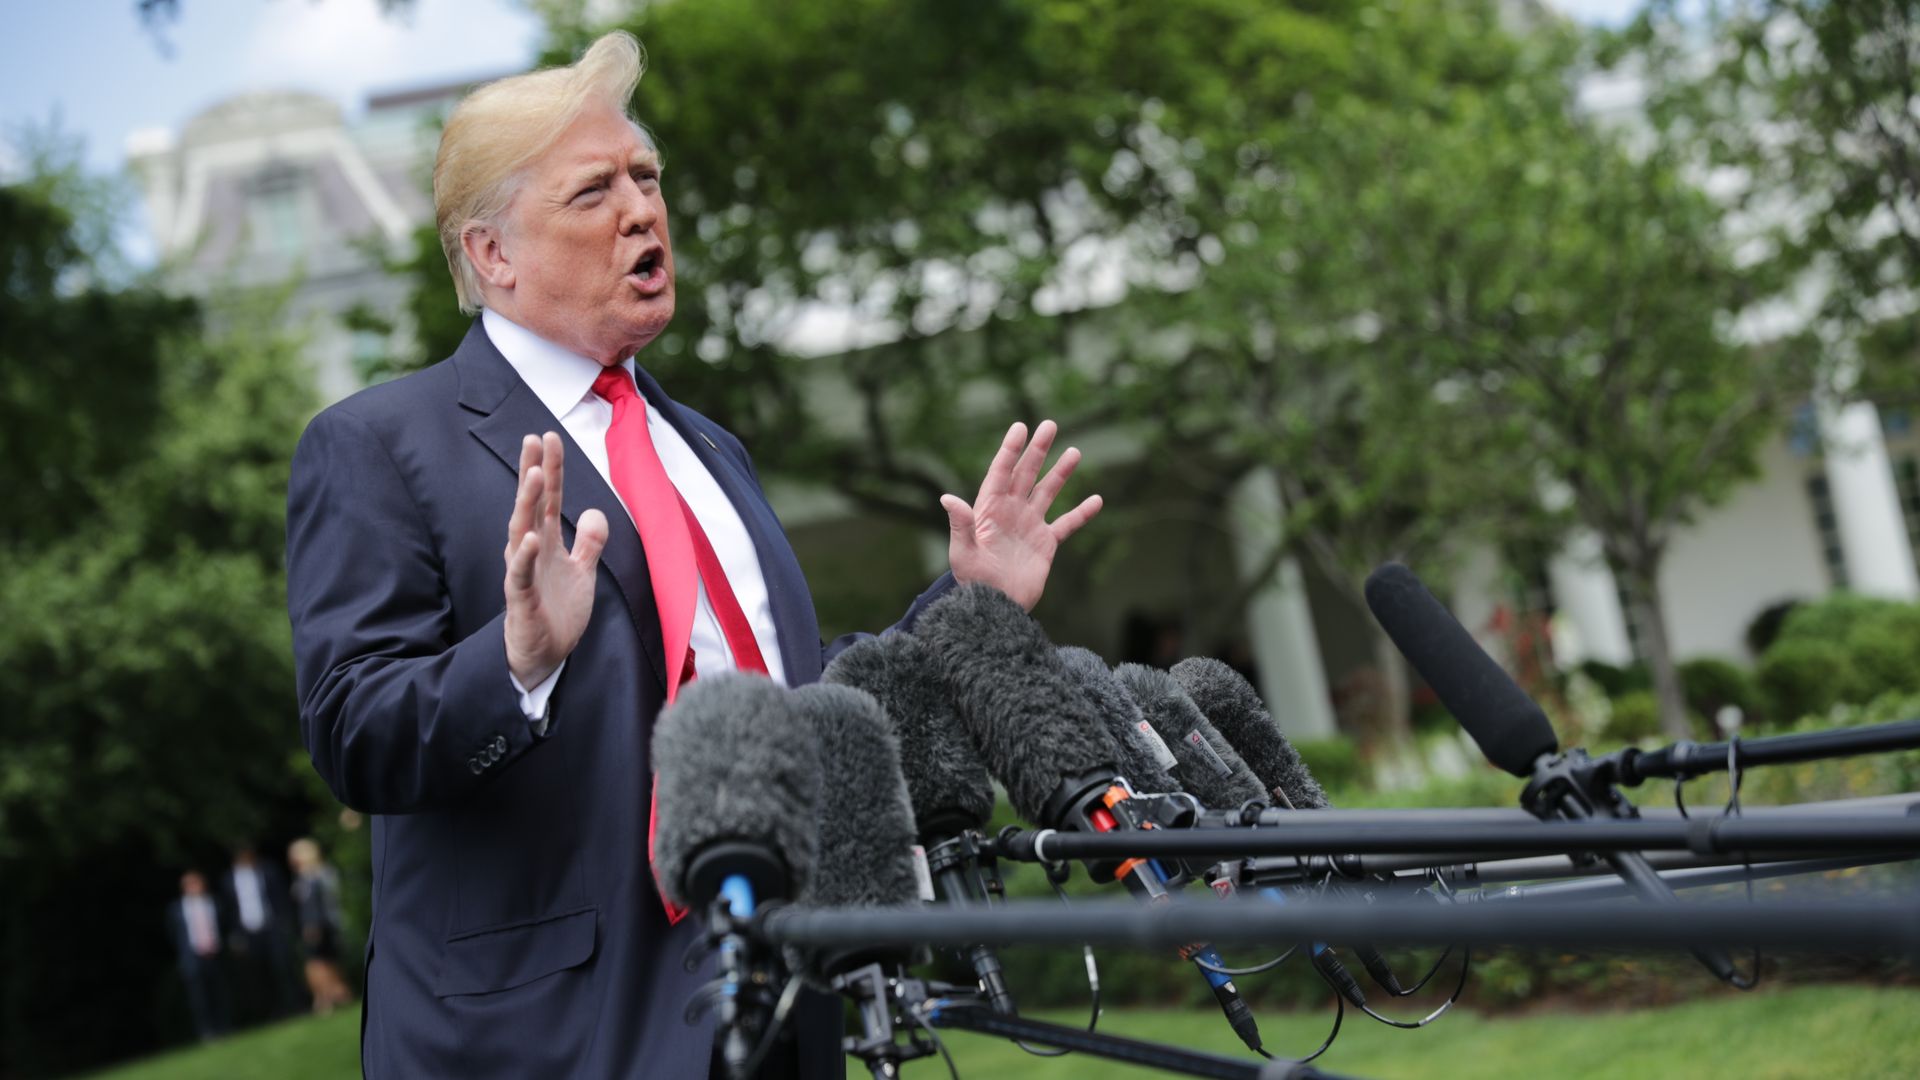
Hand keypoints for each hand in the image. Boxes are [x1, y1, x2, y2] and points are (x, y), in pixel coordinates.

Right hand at [503, 432, 609, 686]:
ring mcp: (522, 574)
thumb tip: (594, 511)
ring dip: (527, 503)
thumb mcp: (582, 572)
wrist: (544, 656)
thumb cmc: (557, 612)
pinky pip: (520, 574)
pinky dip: (525, 556)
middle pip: (530, 505)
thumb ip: (589, 543)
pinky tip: (531, 537)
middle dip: (533, 472)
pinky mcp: (520, 599)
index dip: (552, 469)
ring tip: (534, 474)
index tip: (549, 436)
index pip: (548, 499)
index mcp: (547, 543)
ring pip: (521, 531)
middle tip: (534, 438)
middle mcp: (531, 552)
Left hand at [942, 420, 1102, 610]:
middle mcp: (1010, 512)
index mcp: (989, 509)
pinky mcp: (1045, 543)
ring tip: (1075, 451)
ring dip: (1060, 473)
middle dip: (1037, 450)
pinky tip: (1097, 500)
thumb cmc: (973, 581)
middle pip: (1026, 474)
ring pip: (1047, 492)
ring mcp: (1029, 526)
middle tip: (1050, 424)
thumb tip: (947, 498)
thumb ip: (960, 524)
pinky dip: (1081, 513)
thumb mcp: (963, 553)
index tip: (1020, 427)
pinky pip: (1067, 524)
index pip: (1001, 472)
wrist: (995, 608)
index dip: (1010, 450)